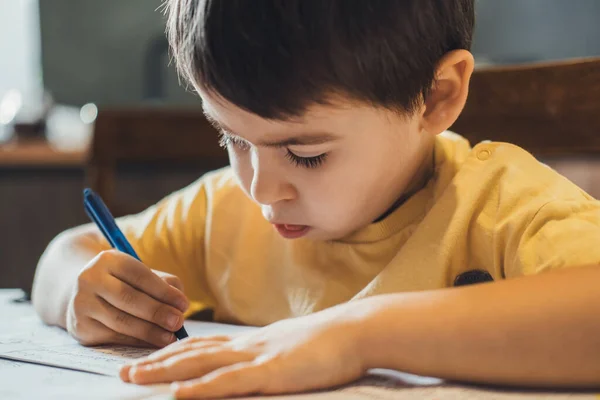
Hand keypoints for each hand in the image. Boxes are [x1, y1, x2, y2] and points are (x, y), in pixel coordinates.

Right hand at [66, 250, 188, 346]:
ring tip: (170, 336)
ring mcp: (82, 304)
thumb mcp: (141, 274)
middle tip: (178, 322)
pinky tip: (153, 342)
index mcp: (108, 260)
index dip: (164, 291)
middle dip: (157, 312)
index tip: (184, 304)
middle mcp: (90, 279)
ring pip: (120, 321)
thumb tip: (180, 305)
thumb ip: (164, 284)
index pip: (139, 275)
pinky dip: (137, 341)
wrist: (83, 293)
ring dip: (149, 331)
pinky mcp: (81, 327)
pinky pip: (113, 337)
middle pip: (127, 298)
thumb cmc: (123, 282)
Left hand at [119, 311, 366, 398]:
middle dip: (156, 361)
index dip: (173, 352)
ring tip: (135, 376)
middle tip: (124, 369)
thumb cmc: (329, 341)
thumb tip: (256, 364)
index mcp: (252, 341)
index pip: (204, 345)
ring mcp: (257, 357)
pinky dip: (201, 388)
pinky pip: (229, 381)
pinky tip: (178, 394)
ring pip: (201, 363)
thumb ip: (269, 354)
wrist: (355, 330)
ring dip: (165, 371)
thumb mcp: (291, 346)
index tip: (149, 357)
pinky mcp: (272, 372)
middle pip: (193, 351)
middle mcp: (247, 346)